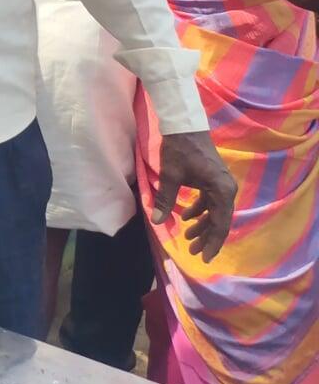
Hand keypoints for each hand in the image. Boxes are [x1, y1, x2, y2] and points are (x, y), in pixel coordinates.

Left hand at [154, 130, 235, 261]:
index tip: (205, 258)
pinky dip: (199, 210)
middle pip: (219, 220)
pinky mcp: (214, 180)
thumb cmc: (179, 149)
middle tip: (193, 251)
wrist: (185, 124)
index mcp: (222, 190)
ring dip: (202, 225)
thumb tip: (156, 221)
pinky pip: (210, 201)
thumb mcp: (170, 175)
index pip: (220, 223)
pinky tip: (185, 217)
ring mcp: (221, 184)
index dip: (213, 242)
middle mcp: (227, 189)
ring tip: (188, 238)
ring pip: (214, 211)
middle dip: (206, 237)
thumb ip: (164, 199)